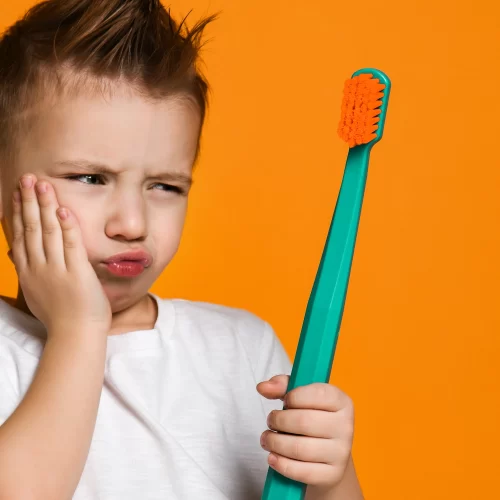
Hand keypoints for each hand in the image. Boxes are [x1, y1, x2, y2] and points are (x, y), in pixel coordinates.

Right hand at [10, 173, 111, 335]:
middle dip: (28, 202)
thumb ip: (26, 269)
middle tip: (26, 178)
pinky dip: (68, 227)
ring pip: (49, 232)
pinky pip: (71, 246)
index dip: (18, 212)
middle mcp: (39, 268)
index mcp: (28, 272)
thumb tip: (12, 251)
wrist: (75, 336)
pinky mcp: (77, 273)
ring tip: (42, 185)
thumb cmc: (59, 316)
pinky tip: (64, 209)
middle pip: (31, 229)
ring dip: (45, 207)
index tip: (16, 193)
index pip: (20, 236)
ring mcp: (57, 270)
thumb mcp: (34, 292)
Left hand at [257, 375, 353, 490]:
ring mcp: (340, 452)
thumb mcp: (301, 396)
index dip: (293, 397)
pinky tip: (273, 457)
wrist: (329, 455)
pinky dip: (281, 464)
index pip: (317, 395)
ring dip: (275, 443)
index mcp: (341, 401)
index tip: (285, 401)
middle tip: (271, 421)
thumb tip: (263, 387)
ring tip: (267, 438)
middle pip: (303, 422)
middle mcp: (345, 426)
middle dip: (278, 420)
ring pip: (299, 448)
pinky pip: (301, 471)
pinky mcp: (332, 475)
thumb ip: (282, 385)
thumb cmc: (312, 418)